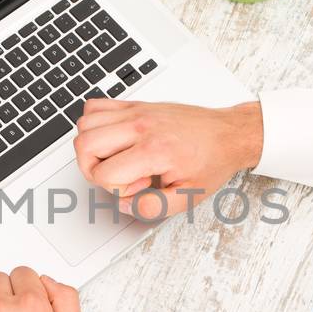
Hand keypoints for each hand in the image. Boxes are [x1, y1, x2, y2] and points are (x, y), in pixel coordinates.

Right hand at [73, 99, 263, 217]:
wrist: (228, 134)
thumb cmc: (211, 160)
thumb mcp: (189, 196)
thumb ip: (153, 207)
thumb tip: (125, 204)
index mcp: (153, 150)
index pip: (104, 173)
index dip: (116, 189)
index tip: (140, 186)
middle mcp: (141, 126)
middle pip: (84, 144)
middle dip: (93, 168)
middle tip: (118, 175)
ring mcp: (137, 112)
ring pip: (85, 124)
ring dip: (92, 147)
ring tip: (117, 157)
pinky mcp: (136, 104)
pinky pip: (96, 106)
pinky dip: (94, 124)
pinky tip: (114, 139)